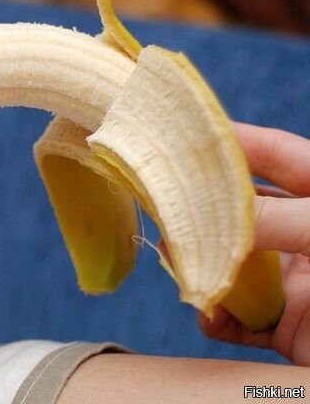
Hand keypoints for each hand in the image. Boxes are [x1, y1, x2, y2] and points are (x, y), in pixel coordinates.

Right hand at [163, 123, 309, 365]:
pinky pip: (239, 318)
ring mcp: (295, 281)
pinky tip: (210, 314)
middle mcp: (305, 234)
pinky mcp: (286, 326)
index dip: (232, 141)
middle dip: (202, 209)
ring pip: (231, 264)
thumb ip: (283, 219)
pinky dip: (216, 317)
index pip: (274, 154)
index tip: (185, 133)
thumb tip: (215, 220)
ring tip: (178, 262)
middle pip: (241, 212)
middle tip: (164, 204)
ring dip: (201, 265)